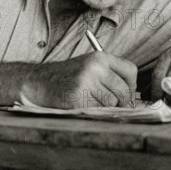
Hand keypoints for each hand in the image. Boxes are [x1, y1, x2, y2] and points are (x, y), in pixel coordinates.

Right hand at [21, 52, 136, 107]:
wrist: (38, 82)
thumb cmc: (67, 78)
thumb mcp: (89, 67)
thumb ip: (110, 76)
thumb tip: (132, 99)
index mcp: (100, 57)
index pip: (131, 71)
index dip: (131, 86)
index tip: (125, 94)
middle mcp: (95, 67)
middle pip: (124, 91)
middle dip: (121, 102)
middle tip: (111, 105)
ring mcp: (86, 82)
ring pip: (112, 103)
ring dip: (104, 108)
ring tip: (90, 102)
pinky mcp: (78, 97)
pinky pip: (97, 110)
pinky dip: (92, 112)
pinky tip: (81, 105)